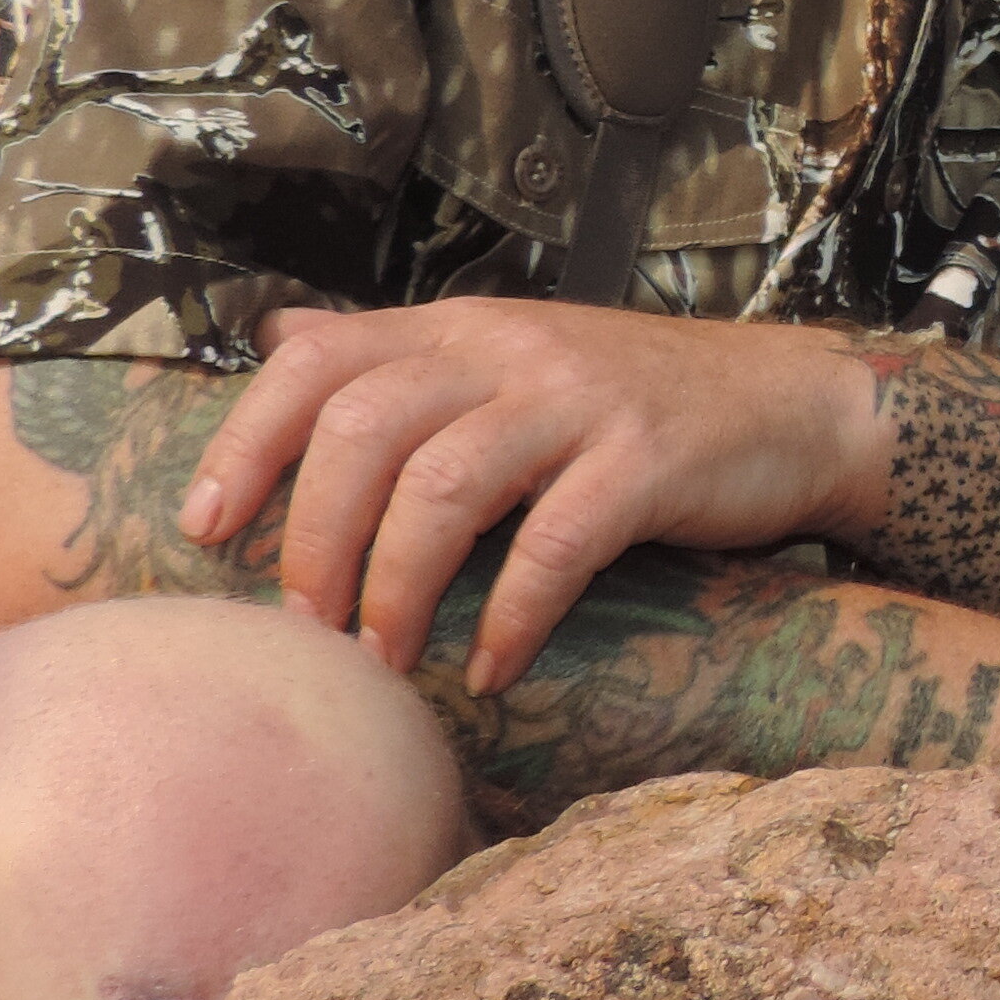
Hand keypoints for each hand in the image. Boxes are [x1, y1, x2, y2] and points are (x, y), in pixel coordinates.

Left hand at [179, 300, 892, 691]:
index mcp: (462, 329)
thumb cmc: (637, 404)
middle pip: (364, 427)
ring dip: (396, 586)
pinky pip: (556, 544)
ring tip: (384, 659)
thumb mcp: (512, 356)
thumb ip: (401, 356)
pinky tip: (491, 669)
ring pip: (445, 485)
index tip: (204, 527)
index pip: (317, 361)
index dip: (246, 441)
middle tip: (302, 628)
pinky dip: (510, 617)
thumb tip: (277, 339)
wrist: (795, 405)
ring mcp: (580, 401)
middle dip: (313, 538)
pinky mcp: (648, 460)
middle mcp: (510, 350)